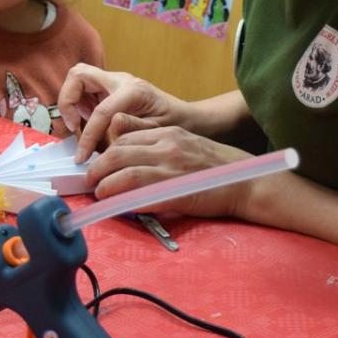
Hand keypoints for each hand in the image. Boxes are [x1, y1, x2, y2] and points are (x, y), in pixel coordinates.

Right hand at [58, 64, 183, 161]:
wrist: (181, 115)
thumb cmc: (171, 122)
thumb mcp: (157, 130)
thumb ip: (134, 127)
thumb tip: (112, 125)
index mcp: (133, 91)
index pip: (100, 111)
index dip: (87, 135)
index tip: (81, 157)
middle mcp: (119, 80)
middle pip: (79, 74)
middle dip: (67, 100)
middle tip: (74, 126)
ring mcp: (112, 82)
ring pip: (77, 78)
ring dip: (71, 101)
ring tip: (79, 125)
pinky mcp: (106, 88)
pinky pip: (83, 89)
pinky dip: (77, 104)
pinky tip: (87, 123)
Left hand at [86, 125, 257, 218]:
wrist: (247, 181)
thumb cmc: (217, 166)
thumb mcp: (185, 143)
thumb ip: (156, 143)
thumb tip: (125, 145)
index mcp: (168, 132)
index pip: (124, 136)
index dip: (105, 151)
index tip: (99, 163)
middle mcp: (167, 145)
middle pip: (117, 151)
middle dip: (97, 168)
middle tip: (90, 180)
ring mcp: (171, 167)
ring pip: (123, 171)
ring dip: (104, 185)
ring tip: (98, 194)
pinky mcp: (176, 190)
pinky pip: (139, 192)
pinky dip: (122, 198)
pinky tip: (115, 204)